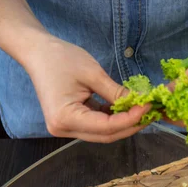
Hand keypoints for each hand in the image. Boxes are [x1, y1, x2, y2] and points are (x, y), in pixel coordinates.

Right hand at [22, 35, 149, 141]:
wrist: (37, 52)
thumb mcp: (92, 73)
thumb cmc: (60, 58)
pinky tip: (127, 109)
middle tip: (150, 112)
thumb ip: (116, 92)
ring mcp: (66, 128)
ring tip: (142, 111)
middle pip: (106, 135)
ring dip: (124, 123)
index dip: (130, 119)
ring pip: (103, 133)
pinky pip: (97, 126)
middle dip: (130, 125)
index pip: (106, 127)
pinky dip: (113, 119)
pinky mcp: (71, 122)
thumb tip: (140, 102)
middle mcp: (64, 129)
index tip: (148, 106)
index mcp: (65, 118)